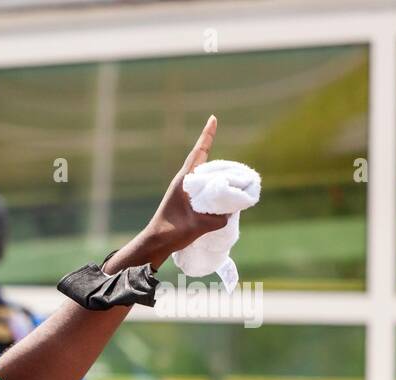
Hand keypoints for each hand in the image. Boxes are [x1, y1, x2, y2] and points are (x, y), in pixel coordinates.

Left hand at [139, 116, 230, 261]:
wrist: (156, 243)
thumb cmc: (172, 232)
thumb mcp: (197, 226)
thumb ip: (217, 219)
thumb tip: (230, 212)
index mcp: (183, 181)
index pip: (198, 153)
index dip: (206, 136)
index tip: (213, 119)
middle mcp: (184, 182)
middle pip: (207, 163)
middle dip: (223, 163)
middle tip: (239, 171)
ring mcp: (185, 191)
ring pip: (206, 177)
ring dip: (220, 177)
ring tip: (235, 185)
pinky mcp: (187, 201)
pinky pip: (205, 189)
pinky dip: (215, 190)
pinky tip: (225, 198)